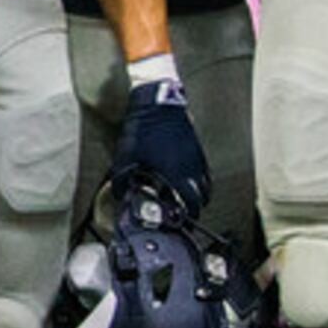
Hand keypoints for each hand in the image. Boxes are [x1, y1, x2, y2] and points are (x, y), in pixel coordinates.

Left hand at [111, 78, 211, 214]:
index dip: (188, 217)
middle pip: (203, 198)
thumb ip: (122, 180)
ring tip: (185, 199)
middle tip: (183, 214)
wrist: (157, 103)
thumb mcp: (125, 157)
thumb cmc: (142, 130)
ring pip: (207, 185)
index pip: (192, 204)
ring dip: (198, 195)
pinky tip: (186, 179)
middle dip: (195, 209)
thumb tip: (120, 195)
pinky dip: (200, 180)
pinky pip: (205, 171)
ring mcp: (197, 158)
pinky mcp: (197, 148)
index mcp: (177, 175)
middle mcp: (192, 169)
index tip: (181, 223)